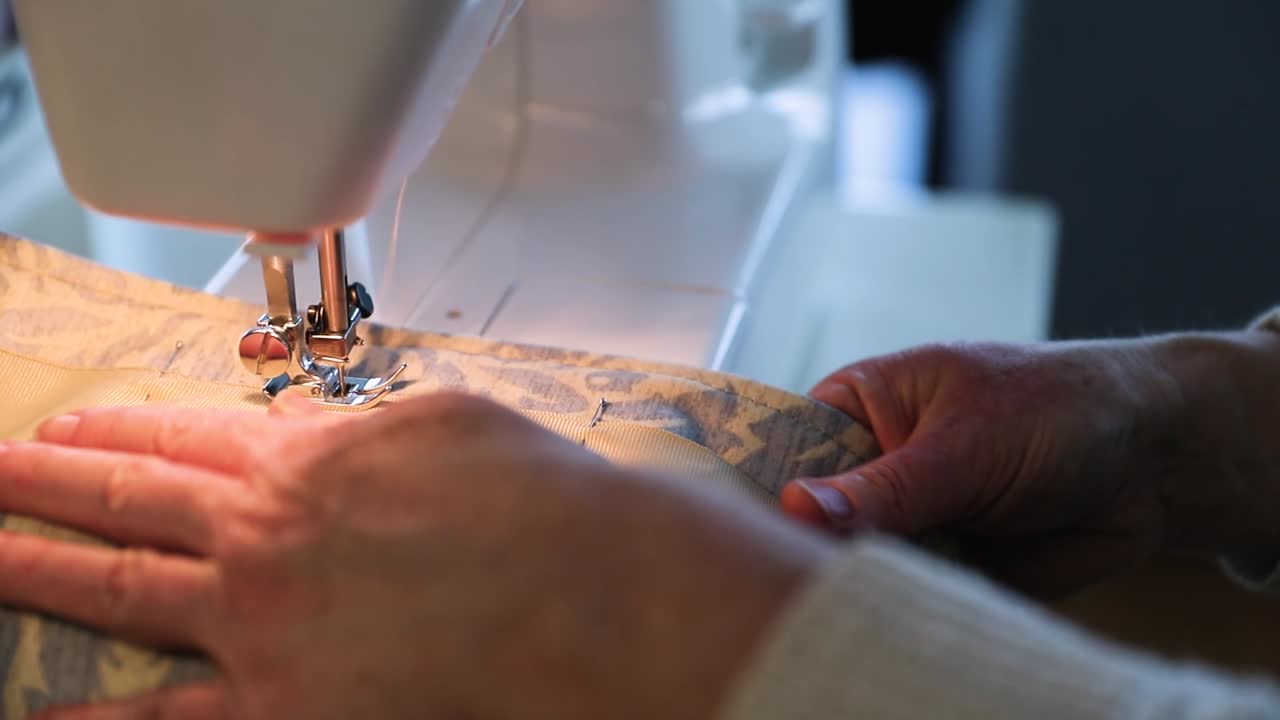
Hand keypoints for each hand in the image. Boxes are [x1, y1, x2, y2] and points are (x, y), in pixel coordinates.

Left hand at [0, 393, 827, 719]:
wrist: (588, 592)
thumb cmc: (540, 502)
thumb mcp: (448, 422)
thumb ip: (365, 428)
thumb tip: (321, 436)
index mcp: (304, 454)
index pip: (183, 432)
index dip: (119, 424)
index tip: (73, 423)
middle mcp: (262, 533)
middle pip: (128, 497)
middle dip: (44, 479)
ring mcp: (260, 623)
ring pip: (117, 588)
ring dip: (34, 566)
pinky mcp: (283, 705)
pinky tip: (38, 716)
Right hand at [780, 333, 1279, 597]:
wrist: (1155, 464)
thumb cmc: (1058, 409)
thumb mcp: (965, 442)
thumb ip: (884, 486)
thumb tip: (794, 509)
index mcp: (861, 406)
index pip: (784, 446)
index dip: (760, 486)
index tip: (744, 527)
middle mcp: (872, 463)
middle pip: (809, 515)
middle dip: (811, 545)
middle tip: (804, 574)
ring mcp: (904, 516)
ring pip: (852, 560)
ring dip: (859, 579)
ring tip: (858, 592)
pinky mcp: (939, 564)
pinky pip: (901, 592)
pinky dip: (902, 604)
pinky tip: (901, 609)